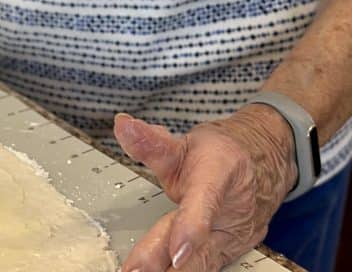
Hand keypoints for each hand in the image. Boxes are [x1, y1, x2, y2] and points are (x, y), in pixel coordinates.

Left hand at [114, 107, 296, 271]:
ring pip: (204, 262)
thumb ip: (150, 142)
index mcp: (219, 174)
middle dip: (166, 262)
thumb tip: (122, 125)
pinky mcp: (233, 253)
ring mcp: (235, 238)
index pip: (204, 202)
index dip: (190, 227)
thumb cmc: (219, 154)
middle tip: (136, 271)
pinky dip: (186, 271)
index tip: (175, 251)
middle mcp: (232, 213)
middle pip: (200, 245)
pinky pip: (208, 267)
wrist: (260, 166)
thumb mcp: (183, 142)